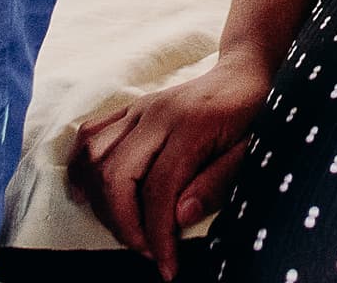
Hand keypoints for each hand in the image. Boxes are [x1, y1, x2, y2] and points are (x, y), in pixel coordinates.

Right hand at [71, 47, 272, 277]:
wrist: (244, 73)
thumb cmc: (254, 115)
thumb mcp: (251, 151)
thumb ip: (217, 183)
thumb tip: (180, 217)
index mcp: (192, 125)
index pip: (160, 189)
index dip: (158, 236)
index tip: (167, 267)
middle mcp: (158, 114)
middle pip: (117, 175)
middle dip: (125, 224)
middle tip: (147, 250)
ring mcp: (140, 108)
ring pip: (96, 157)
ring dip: (102, 202)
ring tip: (127, 227)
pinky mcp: (130, 108)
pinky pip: (90, 134)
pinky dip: (82, 166)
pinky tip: (91, 194)